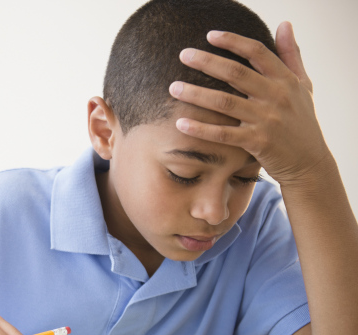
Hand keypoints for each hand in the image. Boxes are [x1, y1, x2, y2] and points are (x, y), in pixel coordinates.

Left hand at [168, 22, 332, 185]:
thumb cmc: (301, 122)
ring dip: (196, 94)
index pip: (257, 52)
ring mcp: (266, 120)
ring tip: (173, 88)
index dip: (233, 41)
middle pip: (236, 73)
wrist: (309, 163)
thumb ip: (291, 55)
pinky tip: (180, 123)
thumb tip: (284, 23)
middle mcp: (276, 96)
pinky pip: (223, 134)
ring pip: (225, 102)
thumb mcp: (303, 86)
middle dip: (207, 62)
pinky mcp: (256, 143)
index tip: (209, 36)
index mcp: (285, 80)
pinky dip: (201, 129)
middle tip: (183, 55)